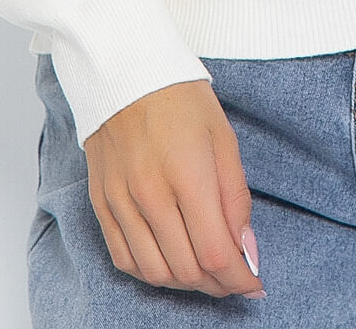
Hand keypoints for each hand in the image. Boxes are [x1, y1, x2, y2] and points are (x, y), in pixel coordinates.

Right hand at [82, 78, 265, 297]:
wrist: (125, 71)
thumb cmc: (180, 97)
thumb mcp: (224, 138)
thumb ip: (236, 199)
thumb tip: (246, 250)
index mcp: (188, 175)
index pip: (215, 253)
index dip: (239, 278)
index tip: (254, 282)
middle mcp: (150, 195)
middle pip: (187, 270)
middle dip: (218, 284)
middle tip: (235, 276)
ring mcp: (120, 203)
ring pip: (155, 273)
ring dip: (187, 283)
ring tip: (207, 271)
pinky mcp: (101, 204)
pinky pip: (125, 259)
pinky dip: (151, 272)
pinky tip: (171, 260)